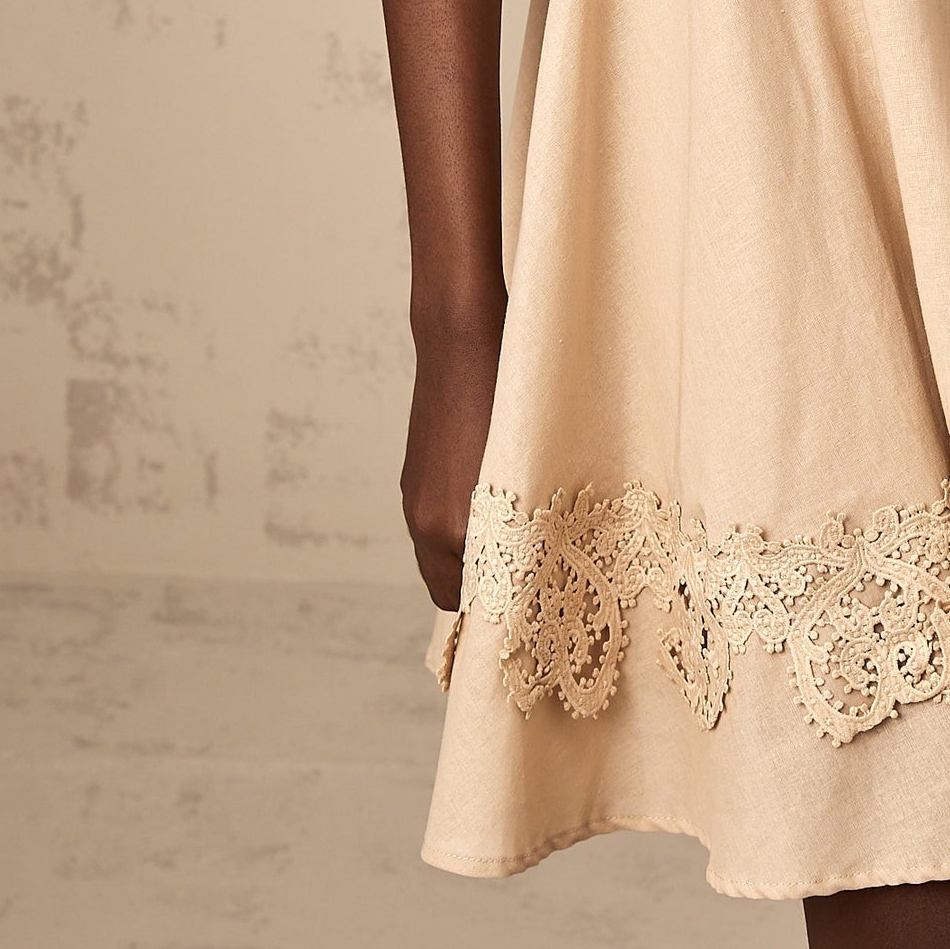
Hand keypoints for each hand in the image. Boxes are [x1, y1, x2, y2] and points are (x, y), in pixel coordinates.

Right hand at [400, 310, 503, 609]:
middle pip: (448, 588)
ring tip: (512, 548)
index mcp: (452, 526)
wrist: (462, 341)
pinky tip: (491, 509)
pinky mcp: (414, 478)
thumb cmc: (508, 397)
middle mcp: (426, 520)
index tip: (531, 603)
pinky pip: (432, 526)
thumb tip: (536, 559)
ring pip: (438, 558)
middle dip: (481, 592)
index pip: (468, 600)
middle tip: (525, 585)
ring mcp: (415, 498)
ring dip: (468, 561)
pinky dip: (456, 531)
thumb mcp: (528, 467)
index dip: (499, 607)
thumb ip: (522, 522)